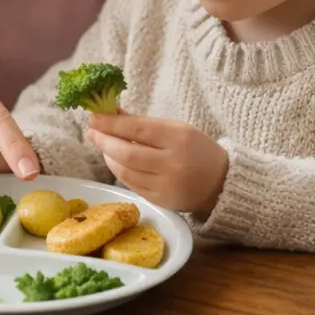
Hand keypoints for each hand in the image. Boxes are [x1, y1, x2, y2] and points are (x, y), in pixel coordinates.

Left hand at [85, 112, 227, 213]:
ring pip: (126, 172)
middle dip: (105, 141)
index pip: (137, 128)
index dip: (111, 123)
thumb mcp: (176, 129)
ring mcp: (167, 186)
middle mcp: (173, 164)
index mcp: (179, 138)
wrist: (221, 182)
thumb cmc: (195, 149)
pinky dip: (120, 171)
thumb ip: (142, 122)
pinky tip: (115, 161)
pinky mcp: (162, 202)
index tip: (94, 116)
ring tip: (103, 145)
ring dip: (109, 156)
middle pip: (128, 153)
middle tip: (92, 131)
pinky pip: (132, 185)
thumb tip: (110, 112)